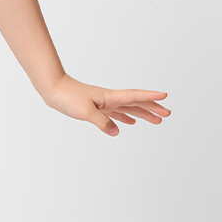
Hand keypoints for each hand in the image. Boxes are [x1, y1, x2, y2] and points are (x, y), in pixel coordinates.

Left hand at [40, 74, 170, 136]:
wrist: (53, 90)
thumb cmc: (67, 97)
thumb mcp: (85, 112)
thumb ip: (102, 121)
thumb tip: (117, 131)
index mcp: (109, 97)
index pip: (134, 96)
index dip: (150, 97)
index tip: (165, 96)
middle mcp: (109, 99)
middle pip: (136, 103)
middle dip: (152, 108)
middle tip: (168, 114)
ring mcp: (104, 103)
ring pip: (129, 108)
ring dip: (142, 114)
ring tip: (156, 120)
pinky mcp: (97, 108)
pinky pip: (117, 113)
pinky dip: (125, 117)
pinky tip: (129, 123)